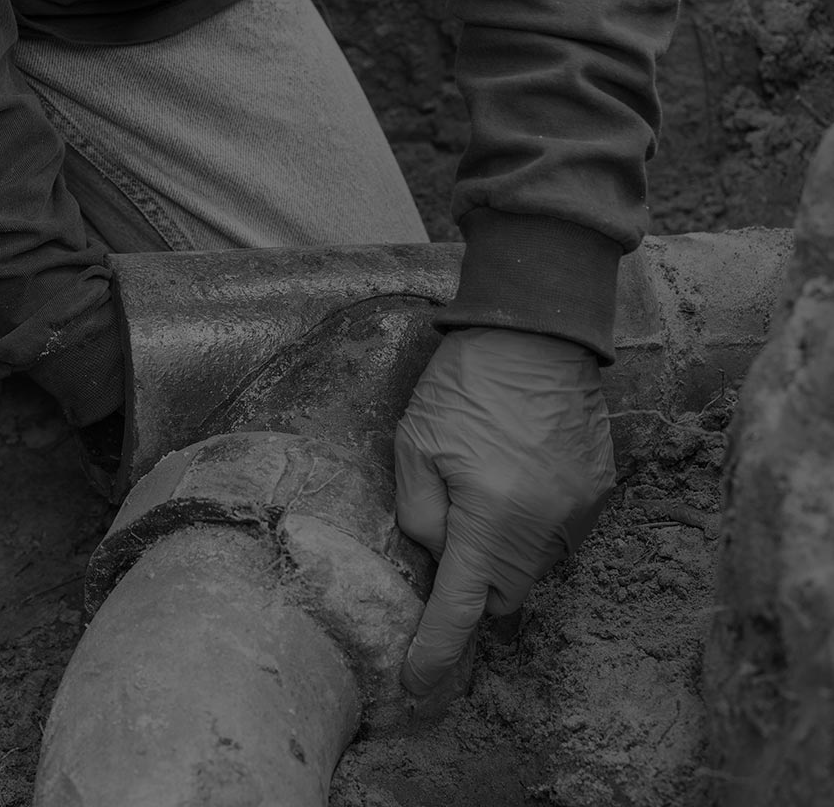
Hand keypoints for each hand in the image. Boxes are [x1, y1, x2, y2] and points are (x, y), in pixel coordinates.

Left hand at [395, 327, 614, 695]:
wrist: (537, 330)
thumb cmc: (465, 383)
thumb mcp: (414, 444)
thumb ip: (420, 513)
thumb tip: (434, 556)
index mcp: (491, 517)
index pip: (460, 608)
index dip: (436, 652)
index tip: (419, 683)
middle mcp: (542, 524)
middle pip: (502, 595)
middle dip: (469, 590)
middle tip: (445, 551)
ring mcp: (578, 509)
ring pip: (532, 568)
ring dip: (501, 556)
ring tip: (479, 501)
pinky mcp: (598, 490)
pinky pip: (558, 535)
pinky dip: (529, 528)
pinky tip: (510, 482)